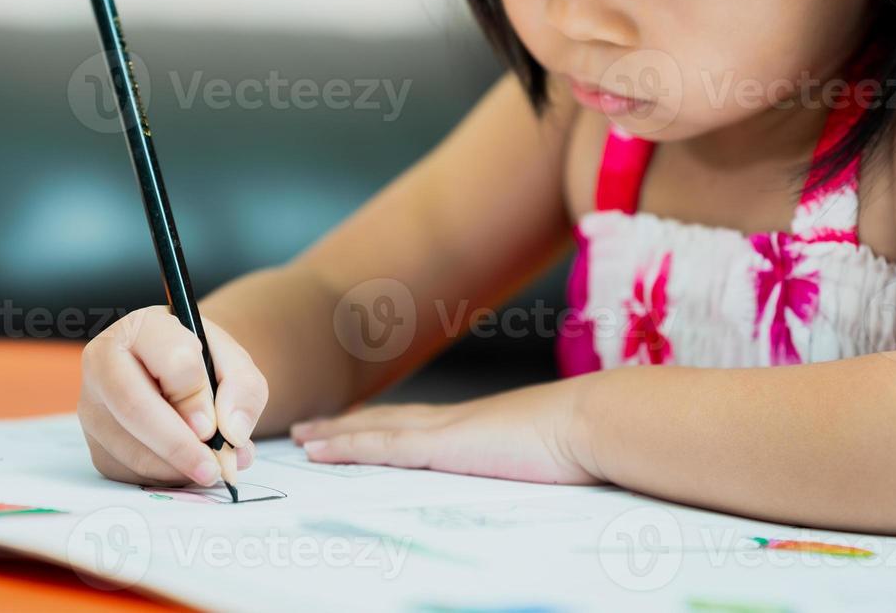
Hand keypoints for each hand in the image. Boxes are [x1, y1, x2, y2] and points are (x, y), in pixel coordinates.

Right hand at [79, 305, 268, 489]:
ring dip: (176, 467)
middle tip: (213, 467)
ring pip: (130, 447)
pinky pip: (129, 472)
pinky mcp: (96, 443)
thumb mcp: (234, 364)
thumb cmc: (204, 365)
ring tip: (211, 466)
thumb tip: (232, 433)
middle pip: (134, 406)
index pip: (170, 360)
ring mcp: (93, 406)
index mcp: (143, 327)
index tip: (213, 426)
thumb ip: (243, 390)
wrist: (179, 377)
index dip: (195, 397)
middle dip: (178, 445)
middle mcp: (105, 362)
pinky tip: (186, 467)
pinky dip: (164, 478)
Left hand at [289, 377, 598, 484]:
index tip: (356, 425)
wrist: (595, 422)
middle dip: (346, 426)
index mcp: (478, 425)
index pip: (418, 424)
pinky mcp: (441, 446)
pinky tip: (319, 449)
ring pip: (373, 430)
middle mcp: (454, 421)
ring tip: (300, 438)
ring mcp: (445, 431)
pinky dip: (346, 446)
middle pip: (386, 421)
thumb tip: (530, 474)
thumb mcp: (548, 455)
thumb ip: (527, 462)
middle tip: (309, 429)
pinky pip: (381, 445)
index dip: (384, 425)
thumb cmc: (585, 441)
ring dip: (334, 434)